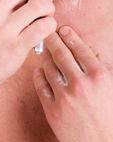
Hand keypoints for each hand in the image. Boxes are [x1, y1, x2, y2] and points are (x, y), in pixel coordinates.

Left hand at [33, 26, 112, 141]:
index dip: (69, 35)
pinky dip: (39, 75)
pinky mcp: (52, 110)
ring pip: (48, 67)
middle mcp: (80, 84)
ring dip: (46, 57)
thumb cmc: (110, 115)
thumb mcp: (112, 85)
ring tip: (45, 53)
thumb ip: (101, 66)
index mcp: (98, 76)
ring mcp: (65, 97)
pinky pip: (40, 86)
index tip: (63, 29)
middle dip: (52, 40)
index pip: (80, 48)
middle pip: (60, 53)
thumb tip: (88, 49)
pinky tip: (40, 71)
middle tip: (48, 33)